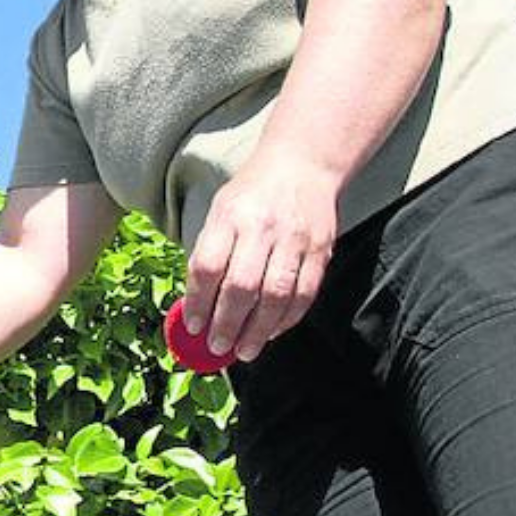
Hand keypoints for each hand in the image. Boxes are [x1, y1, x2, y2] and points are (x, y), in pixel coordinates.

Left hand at [182, 153, 339, 361]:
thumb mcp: (220, 212)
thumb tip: (196, 305)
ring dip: (258, 331)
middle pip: (242, 286)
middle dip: (227, 324)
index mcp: (229, 217)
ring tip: (245, 350)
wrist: (303, 164)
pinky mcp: (321, 250)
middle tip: (217, 347)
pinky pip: (305, 293)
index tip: (194, 326)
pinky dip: (288, 319)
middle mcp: (262, 228)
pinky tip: (272, 332)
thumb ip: (209, 253)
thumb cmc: (252, 195)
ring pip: (276, 296)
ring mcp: (295, 239)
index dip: (199, 302)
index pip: (208, 267)